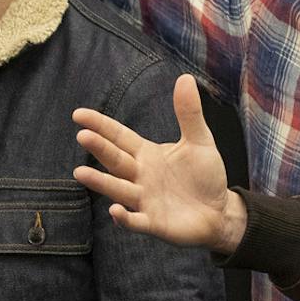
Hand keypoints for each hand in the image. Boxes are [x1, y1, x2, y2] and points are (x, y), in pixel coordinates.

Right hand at [73, 75, 245, 254]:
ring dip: (101, 182)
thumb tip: (184, 78)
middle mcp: (140, 176)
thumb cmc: (205, 176)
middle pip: (116, 160)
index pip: (119, 137)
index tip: (79, 114)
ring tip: (81, 173)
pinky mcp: (154, 223)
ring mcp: (144, 200)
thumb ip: (189, 113)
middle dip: (100, 149)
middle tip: (83, 136)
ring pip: (119, 189)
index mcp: (147, 154)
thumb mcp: (199, 141)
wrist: (220, 211)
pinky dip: (125, 218)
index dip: (100, 126)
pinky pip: (136, 221)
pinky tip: (115, 211)